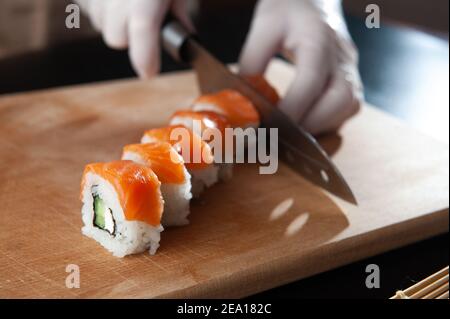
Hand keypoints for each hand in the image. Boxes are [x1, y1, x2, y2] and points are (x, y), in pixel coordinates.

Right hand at [76, 0, 193, 77]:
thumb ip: (179, 11)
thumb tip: (186, 36)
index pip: (143, 31)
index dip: (146, 57)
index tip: (149, 72)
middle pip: (116, 38)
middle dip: (130, 37)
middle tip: (143, 19)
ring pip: (100, 24)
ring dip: (113, 19)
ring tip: (126, 0)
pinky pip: (87, 8)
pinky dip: (100, 5)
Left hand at [239, 0, 362, 134]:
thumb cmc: (288, 10)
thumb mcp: (263, 29)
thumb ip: (253, 64)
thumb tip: (243, 102)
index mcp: (318, 39)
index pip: (311, 80)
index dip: (293, 108)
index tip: (271, 125)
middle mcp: (342, 57)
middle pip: (343, 100)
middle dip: (312, 124)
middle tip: (284, 134)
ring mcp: (351, 69)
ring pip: (350, 107)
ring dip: (323, 126)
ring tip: (294, 131)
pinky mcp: (352, 78)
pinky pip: (348, 108)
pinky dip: (328, 122)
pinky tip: (306, 123)